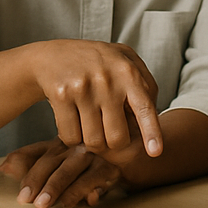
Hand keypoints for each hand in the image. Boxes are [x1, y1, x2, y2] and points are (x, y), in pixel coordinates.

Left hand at [0, 139, 121, 207]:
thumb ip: (31, 160)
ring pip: (72, 169)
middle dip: (40, 182)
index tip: (21, 196)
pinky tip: (82, 200)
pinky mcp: (110, 166)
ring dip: (60, 188)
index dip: (28, 175)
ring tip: (48, 204)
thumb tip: (4, 167)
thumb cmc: (87, 157)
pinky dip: (87, 190)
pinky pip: (96, 178)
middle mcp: (74, 144)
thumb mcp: (59, 158)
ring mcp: (92, 153)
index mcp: (59, 142)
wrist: (127, 154)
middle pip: (52, 161)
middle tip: (30, 201)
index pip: (37, 156)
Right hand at [29, 40, 161, 159]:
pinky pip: (70, 137)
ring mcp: (83, 87)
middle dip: (114, 142)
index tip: (155, 152)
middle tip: (108, 131)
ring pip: (93, 141)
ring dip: (91, 140)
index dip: (152, 131)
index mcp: (128, 72)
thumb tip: (155, 116)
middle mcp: (107, 80)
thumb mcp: (126, 62)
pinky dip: (71, 137)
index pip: (144, 107)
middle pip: (117, 137)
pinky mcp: (61, 95)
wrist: (52, 54)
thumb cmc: (97, 63)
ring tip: (89, 122)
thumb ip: (145, 86)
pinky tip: (72, 120)